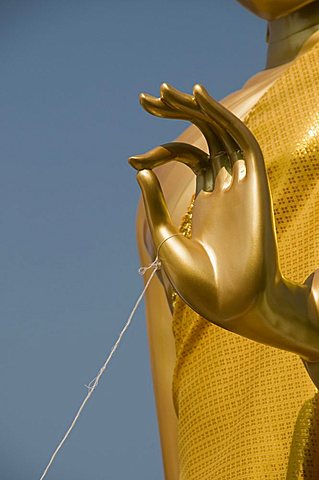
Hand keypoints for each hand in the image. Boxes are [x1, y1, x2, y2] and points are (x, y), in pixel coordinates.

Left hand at [130, 84, 318, 361]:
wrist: (229, 307)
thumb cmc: (198, 284)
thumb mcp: (166, 238)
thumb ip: (156, 204)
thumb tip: (139, 171)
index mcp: (207, 200)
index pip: (191, 156)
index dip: (162, 148)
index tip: (132, 160)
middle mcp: (225, 187)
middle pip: (208, 135)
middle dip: (179, 112)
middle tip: (145, 99)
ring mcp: (240, 185)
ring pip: (223, 131)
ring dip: (198, 107)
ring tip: (164, 92)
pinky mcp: (254, 187)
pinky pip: (242, 142)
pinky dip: (223, 117)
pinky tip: (198, 96)